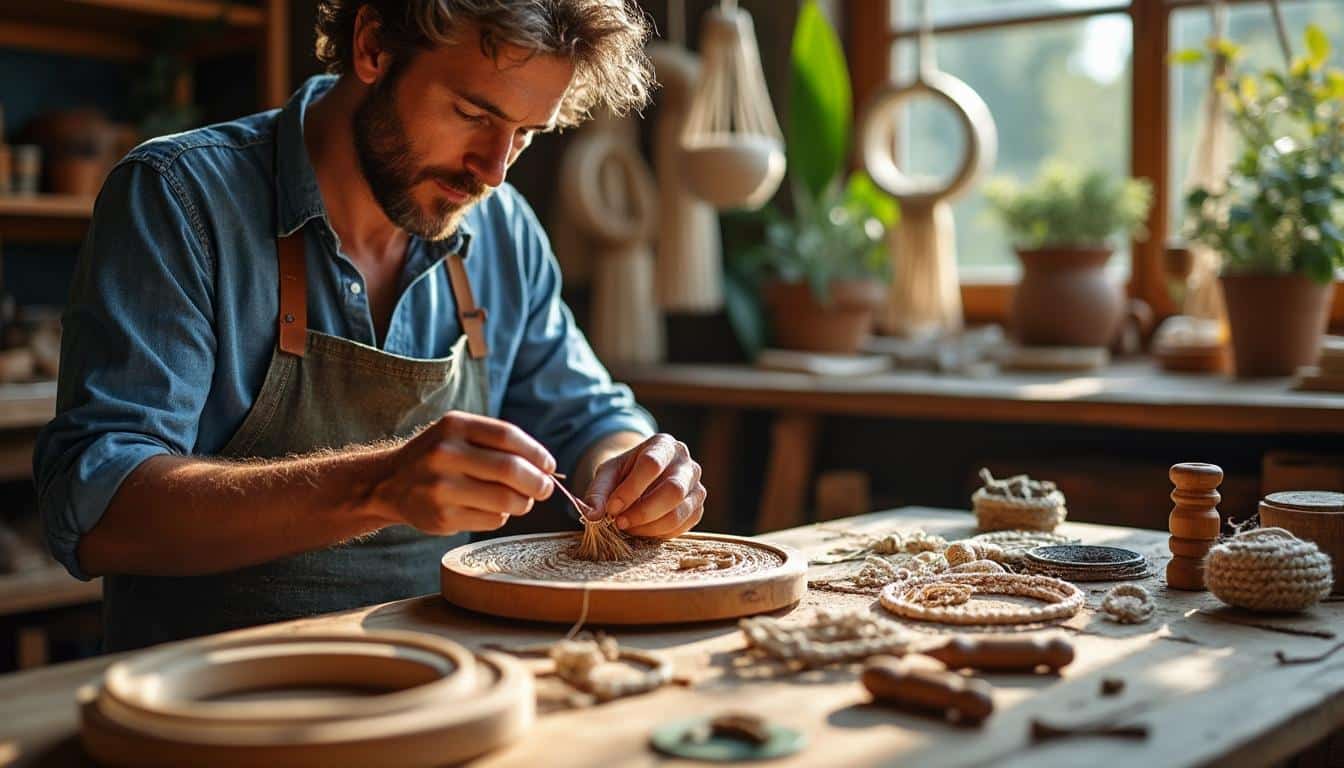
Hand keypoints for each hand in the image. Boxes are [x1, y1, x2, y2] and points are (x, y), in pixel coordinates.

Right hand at [366, 412, 554, 534]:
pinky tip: (492, 509)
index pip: (509, 437)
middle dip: (537, 482)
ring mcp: (441, 488)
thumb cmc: (439, 456)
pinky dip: (502, 516)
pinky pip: (492, 520)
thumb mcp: (460, 434)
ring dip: (524, 503)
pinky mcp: (442, 518)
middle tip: (544, 489)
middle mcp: (445, 455)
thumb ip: (498, 444)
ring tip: (521, 500)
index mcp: (454, 426)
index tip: (549, 466)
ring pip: (506, 500)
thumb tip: (546, 468)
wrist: (390, 483)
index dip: (537, 454)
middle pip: (511, 470)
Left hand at [584, 433, 704, 537]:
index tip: (611, 508)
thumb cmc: (625, 472)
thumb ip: (598, 492)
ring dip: (649, 526)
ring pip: (679, 512)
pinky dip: (659, 533)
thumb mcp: (608, 474)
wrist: (644, 478)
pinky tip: (642, 530)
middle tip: (620, 523)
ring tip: (628, 527)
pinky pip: (682, 526)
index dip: (630, 489)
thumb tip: (592, 515)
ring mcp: (696, 487)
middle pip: (673, 490)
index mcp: (663, 445)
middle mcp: (686, 463)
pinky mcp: (697, 508)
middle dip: (643, 512)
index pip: (652, 464)